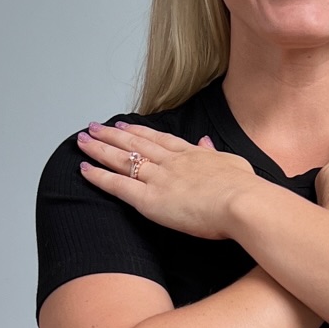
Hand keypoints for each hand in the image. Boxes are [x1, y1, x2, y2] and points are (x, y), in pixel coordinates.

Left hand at [77, 123, 256, 238]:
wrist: (243, 202)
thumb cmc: (246, 190)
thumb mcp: (233, 163)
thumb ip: (215, 153)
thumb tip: (207, 141)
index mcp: (192, 155)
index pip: (159, 139)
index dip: (139, 131)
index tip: (125, 125)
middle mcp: (171, 162)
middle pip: (135, 143)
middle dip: (112, 134)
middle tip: (94, 127)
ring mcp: (159, 178)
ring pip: (121, 159)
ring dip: (99, 148)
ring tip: (82, 140)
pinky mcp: (150, 200)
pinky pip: (117, 185)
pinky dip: (99, 176)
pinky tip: (83, 169)